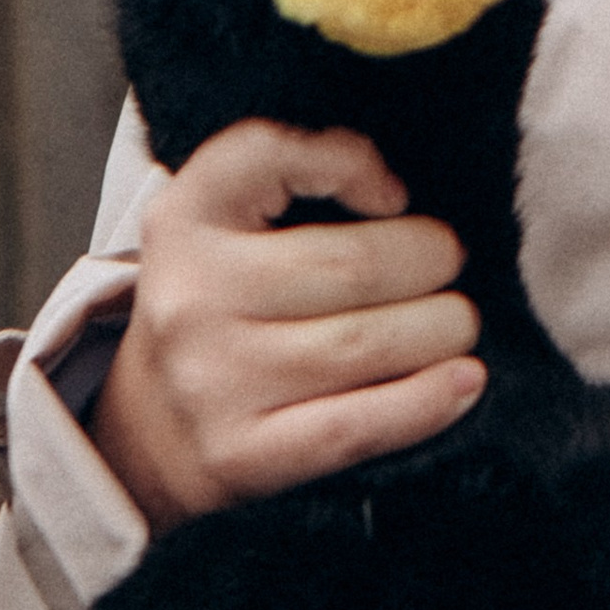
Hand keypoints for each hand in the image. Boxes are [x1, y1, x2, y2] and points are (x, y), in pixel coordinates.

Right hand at [92, 122, 485, 528]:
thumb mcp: (221, 227)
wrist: (145, 436)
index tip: (394, 194)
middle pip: (349, 266)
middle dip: (430, 259)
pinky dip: (426, 401)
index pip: (262, 155)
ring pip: (365, 344)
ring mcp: (215, 381)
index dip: (348, 161)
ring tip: (456, 323)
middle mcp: (191, 299)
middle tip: (449, 263)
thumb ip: (290, 176)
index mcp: (183, 223)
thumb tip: (394, 196)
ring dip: (441, 329)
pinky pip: (356, 425)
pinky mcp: (243, 454)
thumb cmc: (216, 315)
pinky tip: (464, 380)